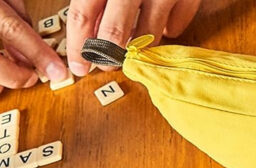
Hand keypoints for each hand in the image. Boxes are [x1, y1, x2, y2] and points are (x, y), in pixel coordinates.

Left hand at [66, 0, 201, 76]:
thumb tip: (86, 26)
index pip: (83, 14)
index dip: (78, 45)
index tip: (78, 66)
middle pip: (114, 32)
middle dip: (107, 55)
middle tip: (105, 63)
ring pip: (148, 36)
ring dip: (138, 48)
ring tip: (132, 45)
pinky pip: (177, 26)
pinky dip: (167, 31)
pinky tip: (161, 26)